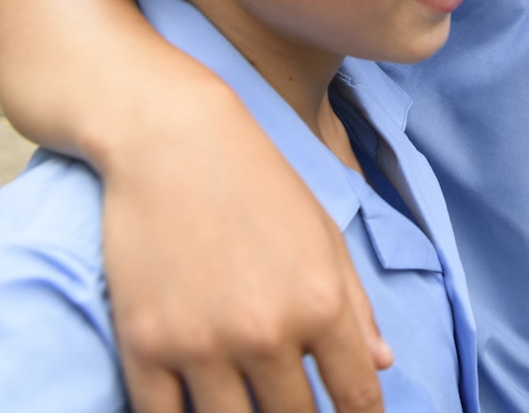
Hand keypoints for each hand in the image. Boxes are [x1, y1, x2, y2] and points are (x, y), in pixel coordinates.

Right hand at [104, 83, 388, 411]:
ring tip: (249, 404)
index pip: (356, 397)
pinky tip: (198, 407)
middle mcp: (268, 332)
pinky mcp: (145, 347)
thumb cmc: (259, 183)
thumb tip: (383, 364)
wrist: (173, 141)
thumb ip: (356, 306)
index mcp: (322, 303)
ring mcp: (203, 344)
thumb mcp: (324, 236)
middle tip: (293, 406)